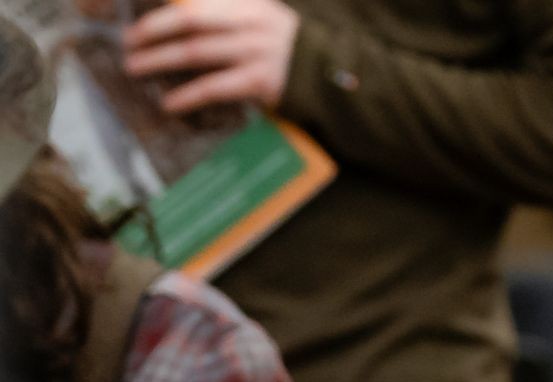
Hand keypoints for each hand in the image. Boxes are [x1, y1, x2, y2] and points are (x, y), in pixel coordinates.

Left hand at [121, 0, 299, 114]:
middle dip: (153, 30)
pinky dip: (188, 95)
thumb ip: (224, 8)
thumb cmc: (280, 42)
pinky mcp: (261, 81)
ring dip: (160, 60)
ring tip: (135, 67)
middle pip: (191, 21)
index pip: (195, 3)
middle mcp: (251, 23)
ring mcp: (257, 51)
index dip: (162, 13)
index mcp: (247, 4)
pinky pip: (215, 87)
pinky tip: (169, 102)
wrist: (325, 72)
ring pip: (197, 53)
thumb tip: (177, 8)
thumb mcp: (259, 14)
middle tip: (128, 42)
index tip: (136, 22)